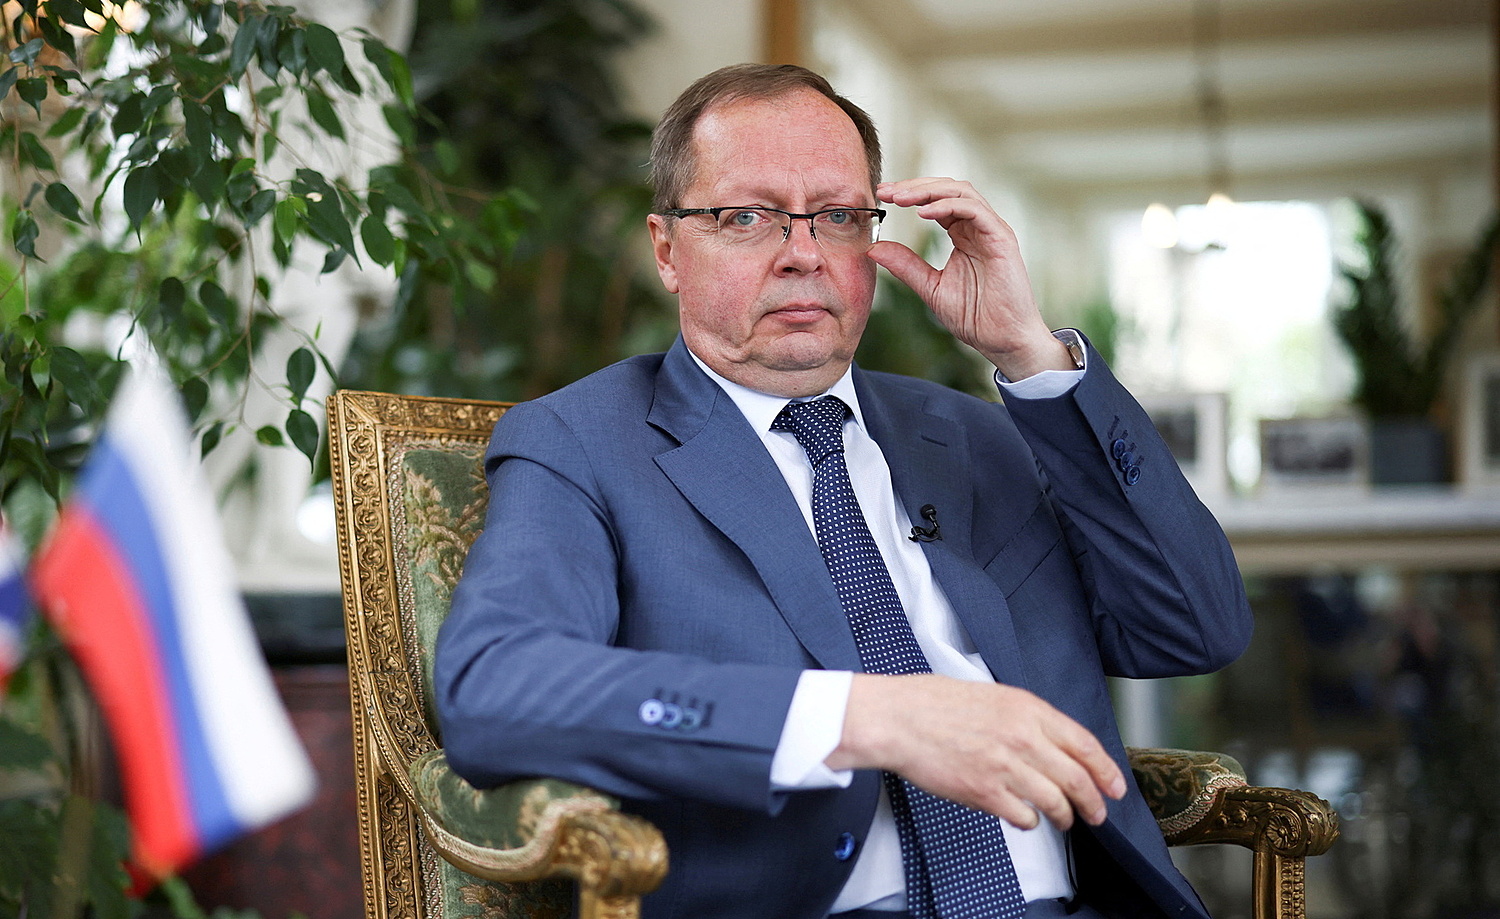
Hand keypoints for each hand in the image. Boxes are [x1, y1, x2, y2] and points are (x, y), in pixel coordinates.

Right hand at [828, 673, 1125, 830]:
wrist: (898, 719)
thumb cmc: (933, 703)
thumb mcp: (992, 695)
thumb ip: (1024, 718)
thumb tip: (1050, 742)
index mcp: (1026, 708)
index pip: (1084, 743)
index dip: (1106, 769)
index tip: (1114, 785)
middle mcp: (1022, 737)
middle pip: (1077, 778)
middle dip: (1094, 802)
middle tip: (1097, 813)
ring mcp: (1005, 766)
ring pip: (1056, 801)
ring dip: (1064, 816)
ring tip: (1063, 820)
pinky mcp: (985, 792)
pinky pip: (1023, 816)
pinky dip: (1029, 821)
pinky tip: (1024, 817)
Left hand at [867, 178, 1072, 380]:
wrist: (1004, 340)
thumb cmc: (976, 317)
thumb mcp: (931, 287)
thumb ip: (906, 265)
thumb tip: (874, 247)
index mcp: (963, 235)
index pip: (936, 202)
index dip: (910, 195)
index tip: (882, 197)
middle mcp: (979, 228)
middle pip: (947, 189)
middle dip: (915, 186)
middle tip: (886, 192)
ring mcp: (992, 230)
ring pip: (961, 193)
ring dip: (928, 191)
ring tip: (901, 198)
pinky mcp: (1002, 238)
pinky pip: (975, 210)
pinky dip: (948, 206)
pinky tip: (924, 213)